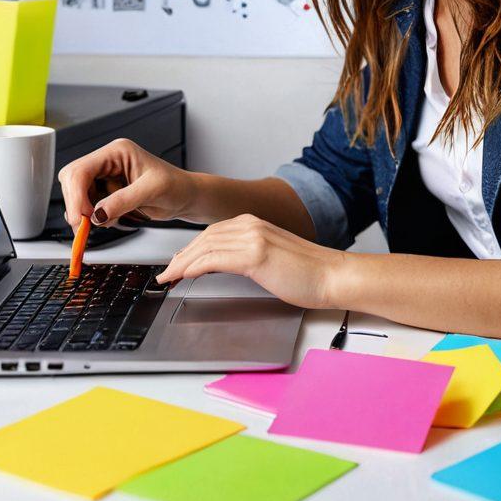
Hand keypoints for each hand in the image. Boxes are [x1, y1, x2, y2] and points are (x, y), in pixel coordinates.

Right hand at [58, 138, 196, 232]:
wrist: (185, 196)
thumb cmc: (176, 186)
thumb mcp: (152, 191)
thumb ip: (123, 201)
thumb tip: (97, 214)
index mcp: (117, 152)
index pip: (82, 169)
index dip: (76, 195)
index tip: (81, 218)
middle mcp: (107, 161)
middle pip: (73, 180)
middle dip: (76, 204)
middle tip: (85, 226)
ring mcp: (105, 176)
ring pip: (76, 194)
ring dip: (84, 212)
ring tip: (106, 221)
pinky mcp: (106, 191)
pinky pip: (87, 204)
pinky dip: (92, 216)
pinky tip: (110, 219)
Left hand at [154, 214, 346, 309]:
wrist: (333, 276)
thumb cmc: (309, 272)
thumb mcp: (272, 257)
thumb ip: (249, 255)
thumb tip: (225, 265)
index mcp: (255, 223)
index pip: (212, 233)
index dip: (190, 248)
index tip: (178, 262)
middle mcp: (251, 225)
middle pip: (204, 238)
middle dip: (181, 255)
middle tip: (167, 272)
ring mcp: (253, 237)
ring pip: (205, 248)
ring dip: (182, 263)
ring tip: (169, 277)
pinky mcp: (255, 254)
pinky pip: (214, 259)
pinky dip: (194, 267)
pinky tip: (185, 276)